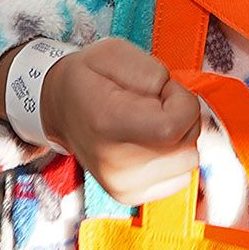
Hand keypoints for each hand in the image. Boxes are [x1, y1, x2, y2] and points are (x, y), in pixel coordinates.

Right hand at [5, 38, 200, 204]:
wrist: (60, 107)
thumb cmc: (89, 79)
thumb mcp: (114, 54)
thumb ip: (151, 72)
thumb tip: (174, 99)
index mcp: (110, 124)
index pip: (174, 126)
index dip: (182, 101)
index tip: (166, 91)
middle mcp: (115, 164)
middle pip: (187, 145)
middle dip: (183, 118)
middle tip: (156, 105)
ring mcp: (122, 185)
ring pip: (188, 162)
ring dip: (180, 139)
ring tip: (153, 123)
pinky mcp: (130, 195)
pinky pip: (179, 178)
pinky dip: (173, 158)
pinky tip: (152, 143)